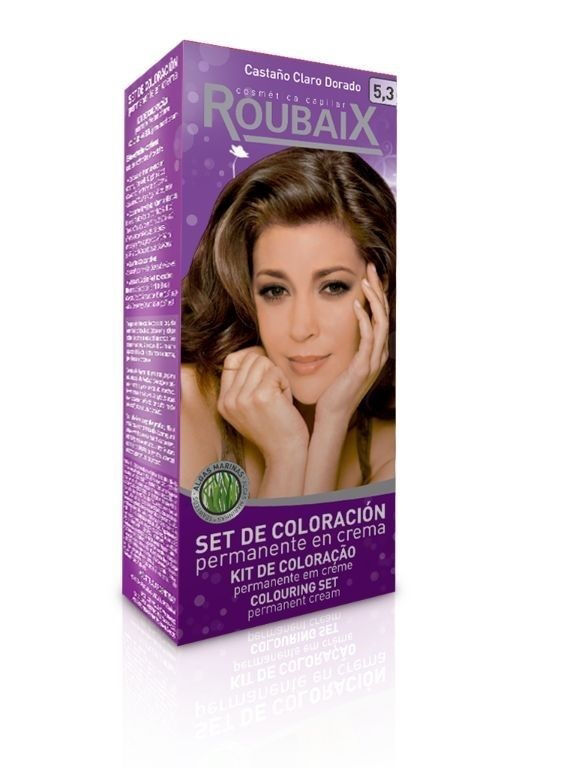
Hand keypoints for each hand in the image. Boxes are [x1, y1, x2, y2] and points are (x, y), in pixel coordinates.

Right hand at [218, 345, 309, 461]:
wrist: (285, 451)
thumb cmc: (274, 427)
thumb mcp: (249, 407)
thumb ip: (244, 384)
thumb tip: (253, 352)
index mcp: (223, 401)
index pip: (231, 359)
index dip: (252, 359)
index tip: (266, 371)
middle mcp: (229, 399)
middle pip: (250, 358)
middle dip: (268, 370)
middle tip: (275, 391)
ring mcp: (243, 398)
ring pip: (263, 362)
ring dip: (277, 376)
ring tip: (279, 396)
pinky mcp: (260, 396)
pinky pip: (276, 372)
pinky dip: (285, 383)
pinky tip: (285, 401)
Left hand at [315, 262, 389, 423]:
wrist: (331, 415)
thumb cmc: (332, 390)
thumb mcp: (342, 363)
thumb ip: (345, 346)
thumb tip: (334, 328)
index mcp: (375, 352)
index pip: (381, 316)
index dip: (378, 294)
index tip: (369, 274)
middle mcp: (378, 355)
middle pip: (385, 314)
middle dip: (378, 289)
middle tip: (371, 267)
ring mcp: (373, 362)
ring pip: (380, 323)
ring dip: (374, 300)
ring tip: (365, 280)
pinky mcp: (362, 367)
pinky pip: (367, 338)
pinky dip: (363, 320)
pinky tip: (356, 305)